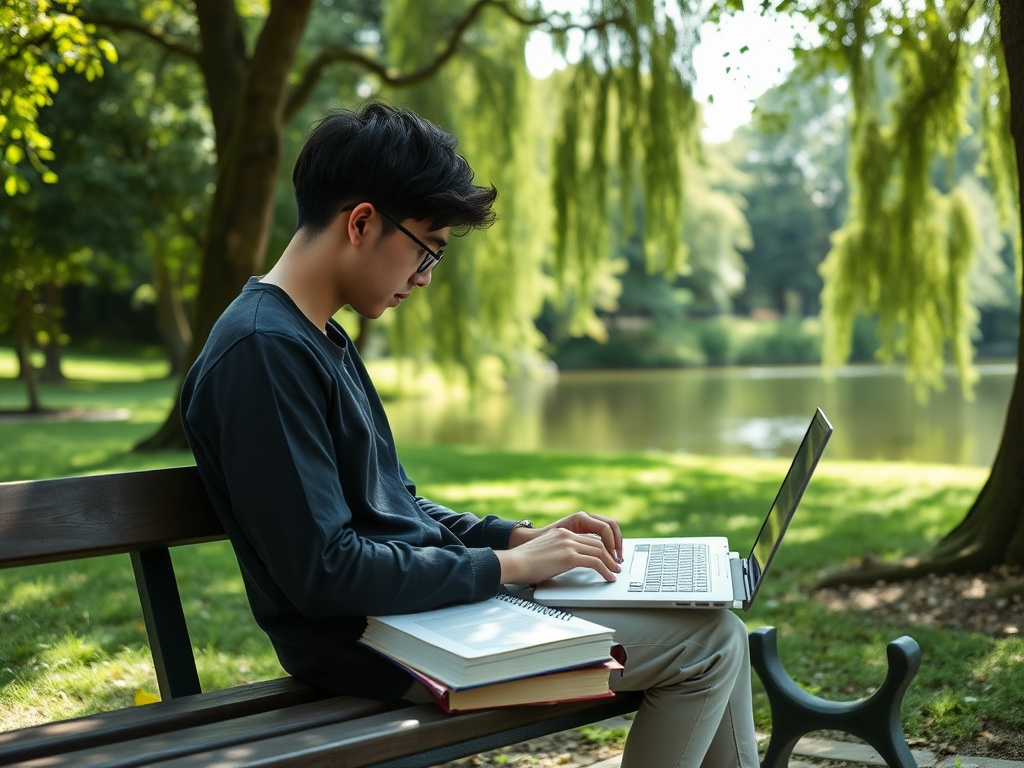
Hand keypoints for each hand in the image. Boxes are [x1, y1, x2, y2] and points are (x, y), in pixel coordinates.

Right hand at [498, 511, 623, 584]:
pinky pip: (595, 562)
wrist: (513, 563)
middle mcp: (567, 535)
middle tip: (616, 566)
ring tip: (615, 573)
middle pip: (597, 543)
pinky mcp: (569, 557)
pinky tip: (608, 577)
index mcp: (562, 533)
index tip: (607, 558)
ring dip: (611, 564)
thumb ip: (557, 554)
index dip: (602, 548)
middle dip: (610, 555)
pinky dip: (605, 570)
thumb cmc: (524, 562)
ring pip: (600, 551)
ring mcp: (568, 545)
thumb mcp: (545, 552)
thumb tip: (563, 566)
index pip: (589, 537)